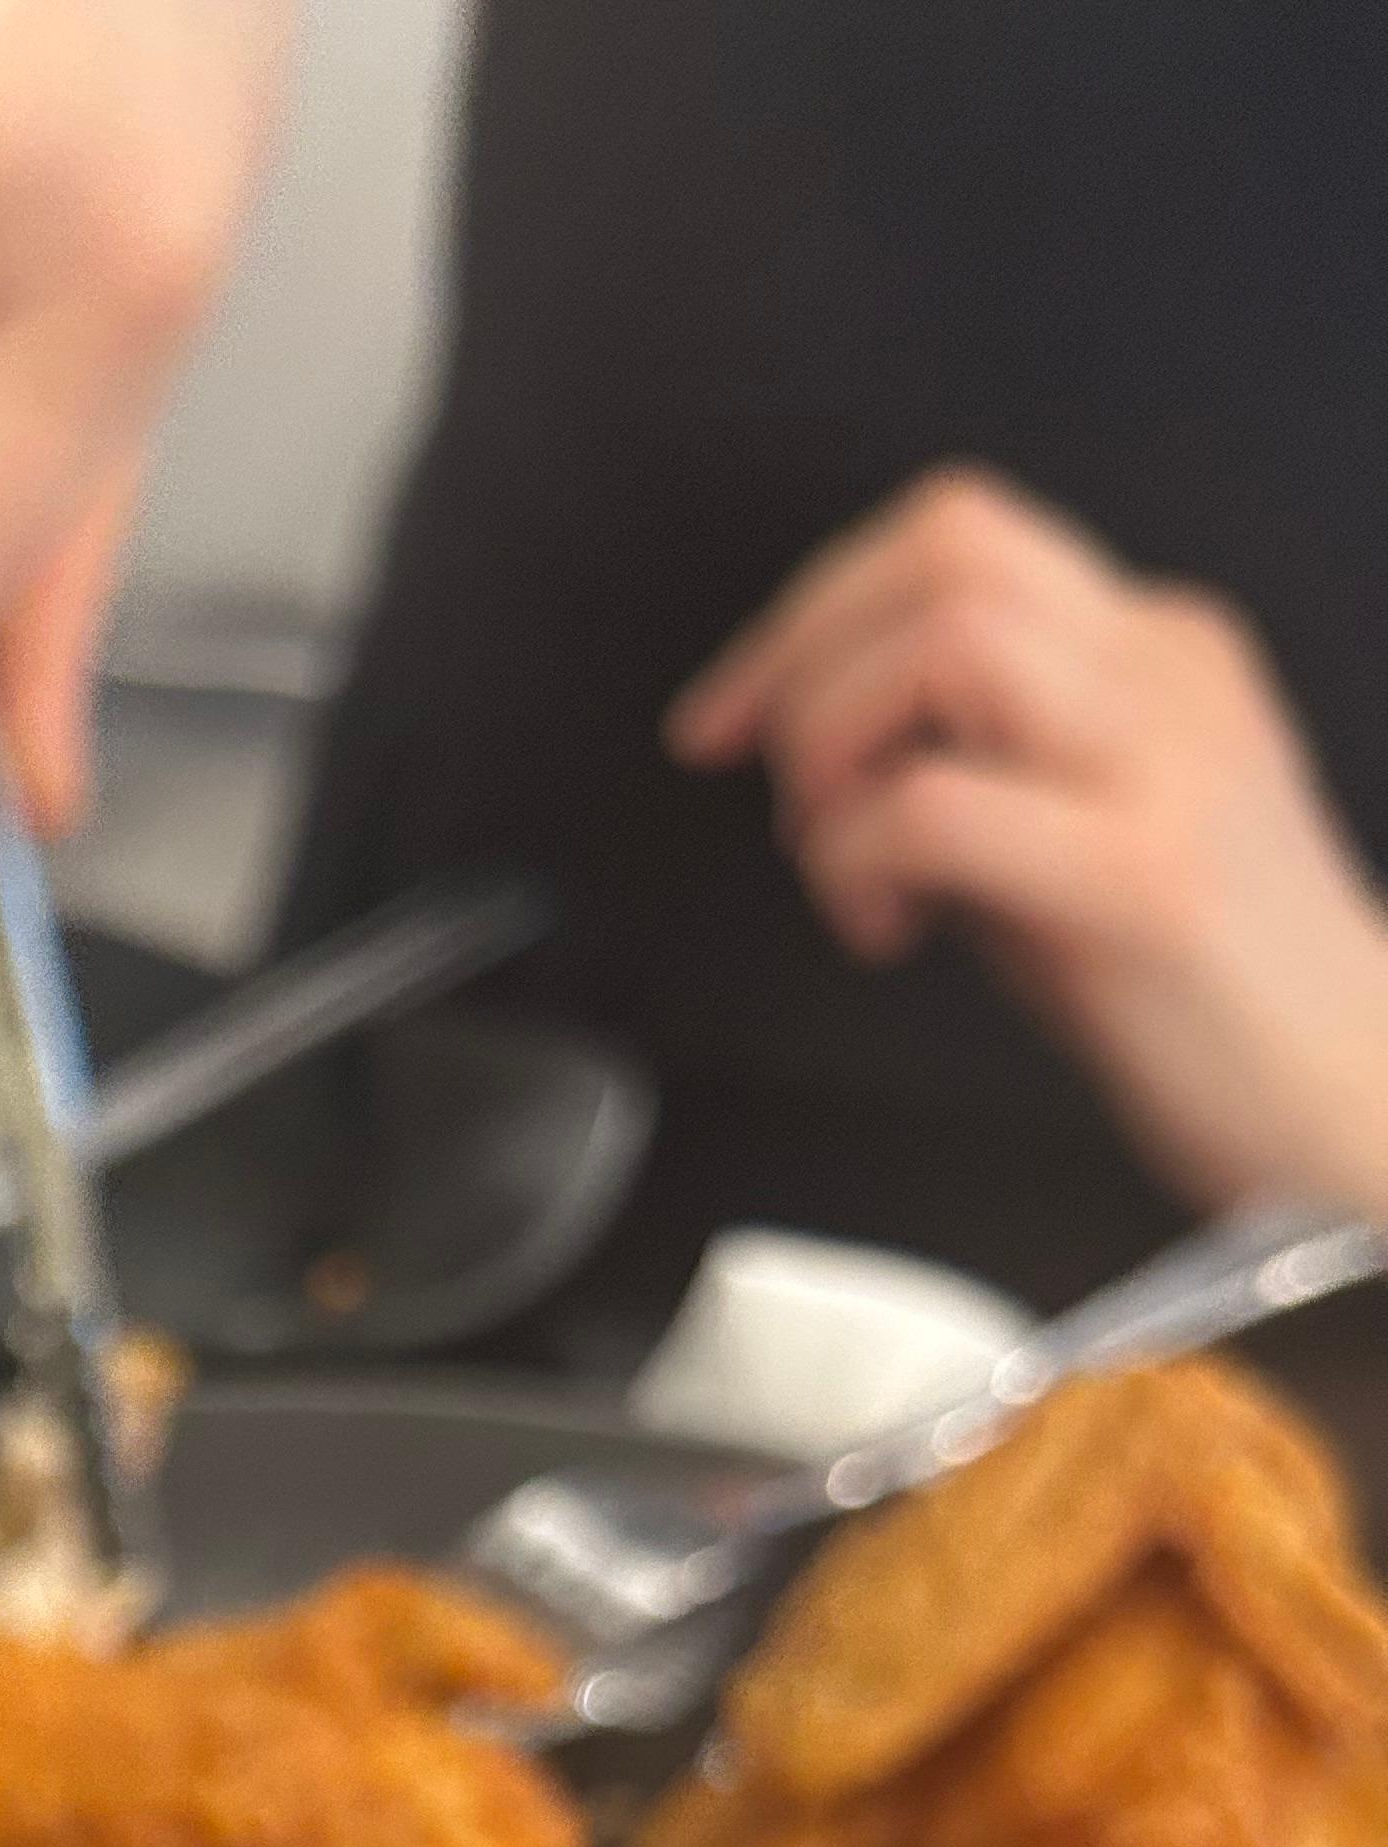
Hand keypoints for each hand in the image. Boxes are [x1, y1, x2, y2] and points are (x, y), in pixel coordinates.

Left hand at [666, 467, 1387, 1220]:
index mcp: (1154, 651)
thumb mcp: (1072, 841)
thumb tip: (828, 753)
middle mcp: (1168, 675)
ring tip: (837, 859)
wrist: (1350, 1102)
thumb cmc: (1203, 999)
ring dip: (833, 747)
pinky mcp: (1144, 876)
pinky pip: (937, 805)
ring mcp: (1167, 764)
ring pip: (943, 643)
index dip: (808, 610)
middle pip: (945, 547)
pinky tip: (886, 932)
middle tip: (771, 788)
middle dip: (800, 655)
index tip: (727, 716)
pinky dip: (858, 861)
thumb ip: (972, 771)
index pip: (956, 539)